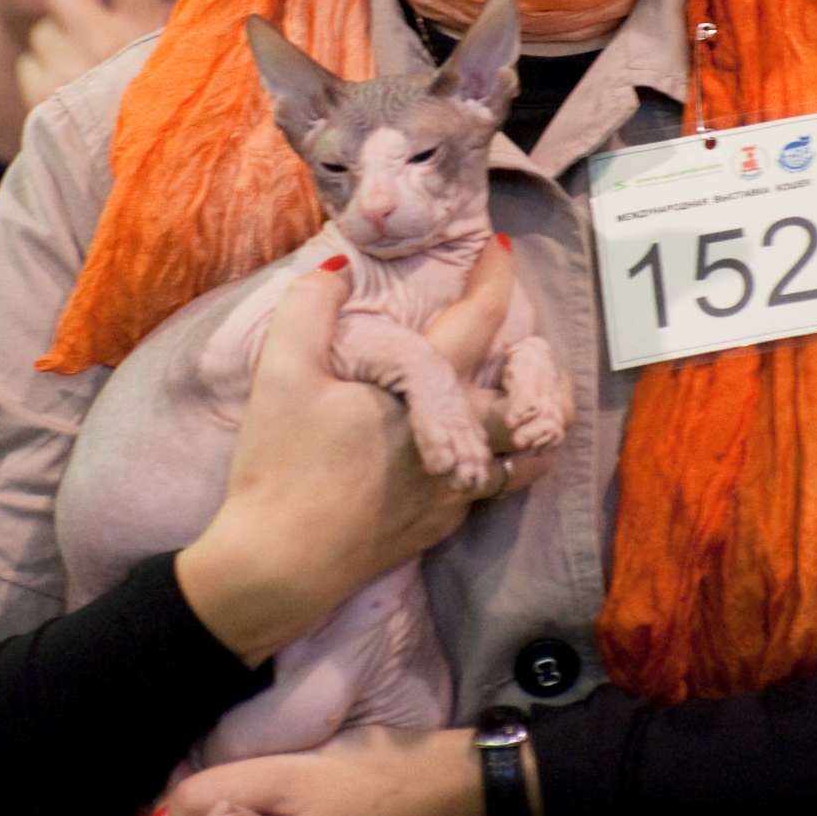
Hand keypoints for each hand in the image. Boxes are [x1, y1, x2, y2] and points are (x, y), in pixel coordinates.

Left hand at [15, 0, 174, 109]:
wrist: (152, 188)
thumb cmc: (175, 118)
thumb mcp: (185, 62)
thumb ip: (170, 22)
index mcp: (152, 31)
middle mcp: (110, 45)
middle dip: (67, 2)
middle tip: (86, 27)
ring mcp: (73, 72)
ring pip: (42, 30)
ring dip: (56, 47)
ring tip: (86, 79)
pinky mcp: (44, 102)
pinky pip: (27, 67)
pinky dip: (41, 80)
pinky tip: (68, 101)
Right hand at [175, 240, 567, 664]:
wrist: (277, 567)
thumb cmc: (280, 466)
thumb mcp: (279, 374)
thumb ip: (309, 308)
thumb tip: (338, 270)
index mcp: (428, 394)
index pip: (479, 323)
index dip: (494, 278)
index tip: (500, 248)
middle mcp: (461, 442)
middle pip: (535, 399)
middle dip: (539, 363)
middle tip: (527, 340)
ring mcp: (457, 491)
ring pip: (529, 453)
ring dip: (536, 420)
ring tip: (522, 397)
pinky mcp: (442, 525)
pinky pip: (492, 485)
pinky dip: (499, 457)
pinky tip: (469, 446)